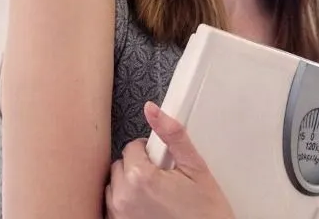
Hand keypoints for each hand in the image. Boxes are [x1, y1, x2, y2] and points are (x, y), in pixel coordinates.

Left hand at [105, 101, 234, 218]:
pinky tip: (148, 207)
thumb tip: (154, 110)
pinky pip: (112, 207)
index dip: (152, 152)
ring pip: (114, 186)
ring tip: (157, 194)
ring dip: (130, 185)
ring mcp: (119, 215)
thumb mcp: (195, 168)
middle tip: (164, 178)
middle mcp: (124, 198)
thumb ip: (173, 134)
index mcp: (140, 178)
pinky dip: (126, 203)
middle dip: (140, 167)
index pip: (132, 147)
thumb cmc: (206, 214)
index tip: (165, 162)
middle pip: (121, 165)